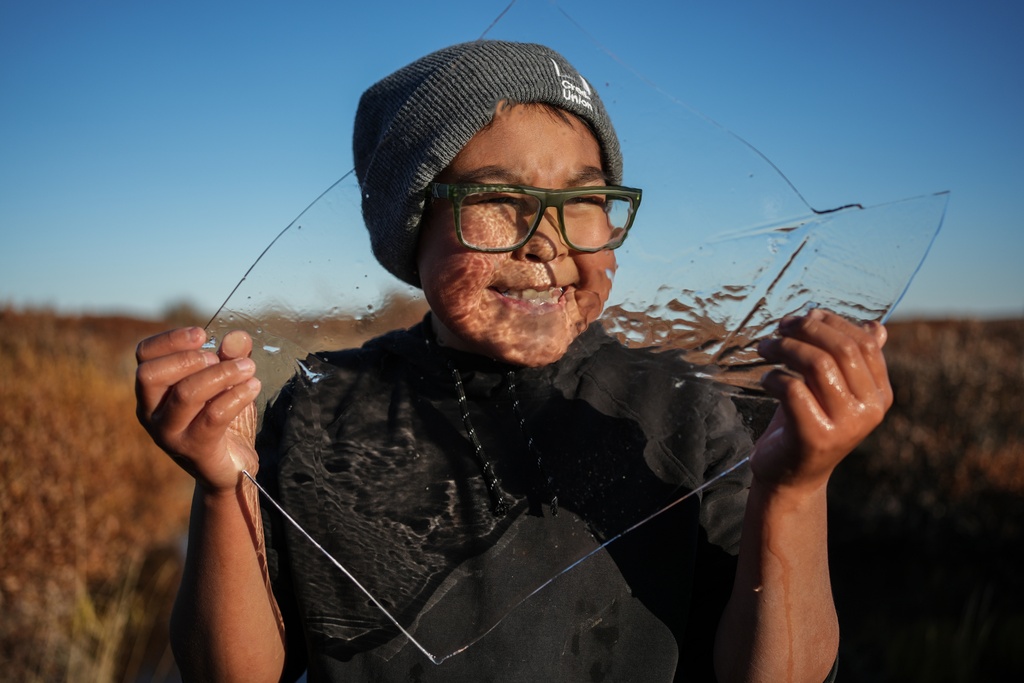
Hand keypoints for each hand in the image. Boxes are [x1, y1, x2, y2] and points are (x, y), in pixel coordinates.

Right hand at [135, 327, 260, 492]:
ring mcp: (169, 434)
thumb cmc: (221, 419)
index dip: (169, 340)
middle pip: (150, 375)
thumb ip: (231, 357)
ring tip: (247, 368)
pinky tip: (253, 387)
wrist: (229, 468)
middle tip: (218, 358)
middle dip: (188, 358)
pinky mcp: (194, 450)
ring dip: (221, 374)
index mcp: (152, 391)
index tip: (201, 334)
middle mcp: (151, 413)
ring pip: (185, 395)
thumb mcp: (226, 382)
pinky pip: (214, 417)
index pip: (144, 357)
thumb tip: (238, 337)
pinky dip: (236, 396)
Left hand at [752, 309, 892, 491]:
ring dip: (785, 348)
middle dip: (806, 329)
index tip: (804, 316)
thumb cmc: (808, 423)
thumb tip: (874, 325)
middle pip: (842, 349)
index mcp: (880, 395)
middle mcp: (870, 410)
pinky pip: (793, 389)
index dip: (832, 322)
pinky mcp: (815, 436)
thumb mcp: (833, 390)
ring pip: (818, 364)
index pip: (864, 343)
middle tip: (779, 327)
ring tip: (765, 348)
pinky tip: (765, 380)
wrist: (791, 477)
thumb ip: (852, 361)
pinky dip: (774, 377)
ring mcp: (846, 425)